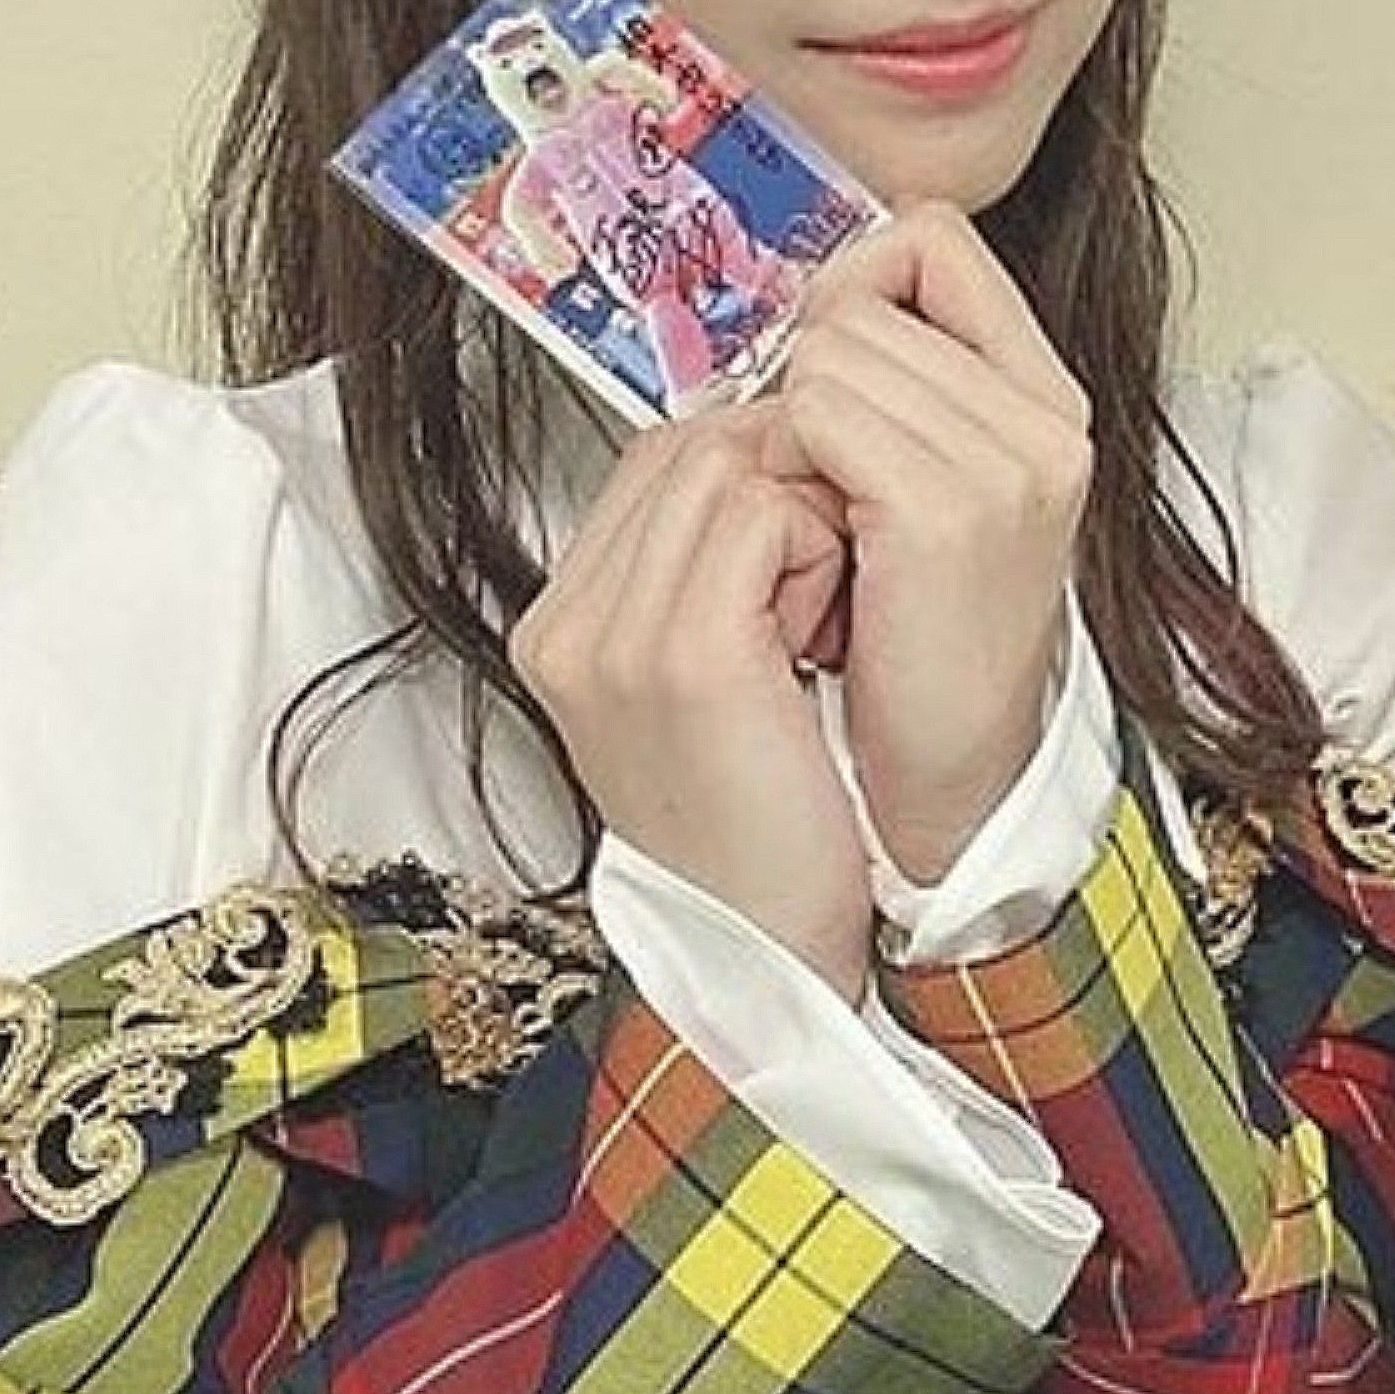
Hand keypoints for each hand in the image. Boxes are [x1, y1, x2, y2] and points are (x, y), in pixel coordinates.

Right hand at [510, 411, 870, 982]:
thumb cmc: (756, 827)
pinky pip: (765, 515)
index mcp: (565, 631)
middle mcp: (573, 627)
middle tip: (826, 575)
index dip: (748, 470)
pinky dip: (820, 548)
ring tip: (821, 614)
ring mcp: (618, 637)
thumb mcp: (700, 693)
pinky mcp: (686, 653)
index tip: (804, 537)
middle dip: (780, 480)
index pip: (653, 461)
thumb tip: (763, 474)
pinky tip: (829, 629)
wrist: (764, 945)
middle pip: (687, 448)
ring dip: (806, 514)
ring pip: (727, 465)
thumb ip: (697, 584)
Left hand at [755, 207, 1096, 884]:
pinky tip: (813, 551)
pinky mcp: (944, 510)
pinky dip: (786, 475)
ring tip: (824, 532)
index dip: (858, 284)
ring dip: (789, 436)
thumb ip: (903, 390)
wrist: (951, 774)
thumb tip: (809, 307)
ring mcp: (1004, 461)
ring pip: (827, 354)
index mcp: (1045, 397)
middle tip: (822, 490)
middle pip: (863, 298)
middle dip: (810, 378)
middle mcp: (1045, 416)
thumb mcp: (934, 487)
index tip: (823, 371)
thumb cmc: (921, 639)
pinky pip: (816, 416)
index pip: (934, 238)